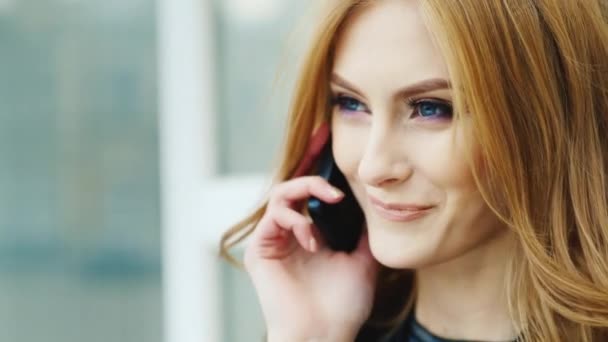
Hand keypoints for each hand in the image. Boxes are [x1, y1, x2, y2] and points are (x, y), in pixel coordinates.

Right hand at [244, 176, 378, 340]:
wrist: (324, 335)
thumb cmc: (342, 306)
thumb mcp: (363, 261)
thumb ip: (365, 234)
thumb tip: (375, 207)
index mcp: (309, 235)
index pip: (309, 195)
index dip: (323, 183)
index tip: (346, 189)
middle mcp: (288, 235)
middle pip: (291, 189)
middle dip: (313, 182)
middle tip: (336, 194)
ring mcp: (272, 241)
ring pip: (278, 196)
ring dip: (303, 197)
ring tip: (325, 221)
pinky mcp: (258, 251)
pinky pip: (271, 218)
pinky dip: (294, 221)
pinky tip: (311, 241)